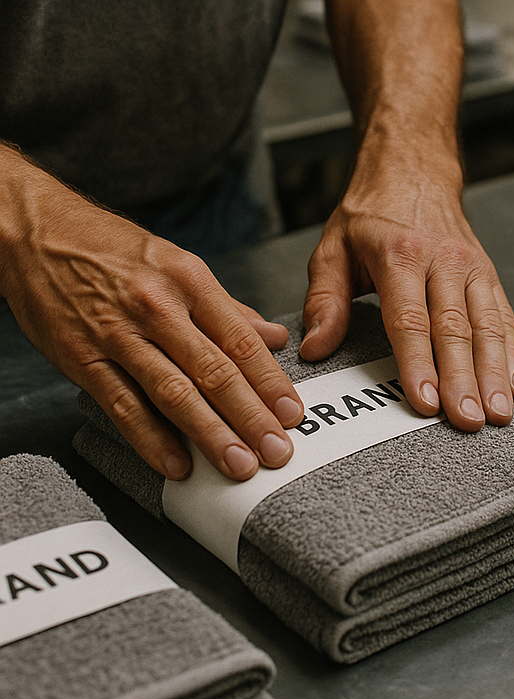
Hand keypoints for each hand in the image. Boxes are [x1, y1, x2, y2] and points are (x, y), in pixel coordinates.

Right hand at [0, 152, 303, 480]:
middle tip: (277, 451)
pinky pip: (122, 405)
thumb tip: (274, 336)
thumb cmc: (112, 249)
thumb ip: (227, 307)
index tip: (293, 413)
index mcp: (189, 280)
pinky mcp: (81, 359)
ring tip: (238, 464)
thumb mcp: (178, 264)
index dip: (270, 381)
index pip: (240, 339)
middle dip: (251, 416)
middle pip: (214, 371)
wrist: (35, 234)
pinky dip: (151, 439)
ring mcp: (117, 335)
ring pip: (173, 392)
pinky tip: (176, 464)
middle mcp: (157, 307)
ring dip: (210, 434)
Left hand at [299, 145, 513, 431]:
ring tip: (500, 413)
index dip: (418, 363)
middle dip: (464, 379)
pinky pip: (505, 318)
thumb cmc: (371, 216)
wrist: (414, 170)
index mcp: (400, 255)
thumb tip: (316, 348)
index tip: (425, 401)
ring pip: (488, 326)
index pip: (410, 319)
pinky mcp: (489, 275)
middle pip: (456, 328)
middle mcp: (443, 261)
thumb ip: (325, 300)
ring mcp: (473, 268)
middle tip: (469, 421)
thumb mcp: (332, 248)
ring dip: (496, 373)